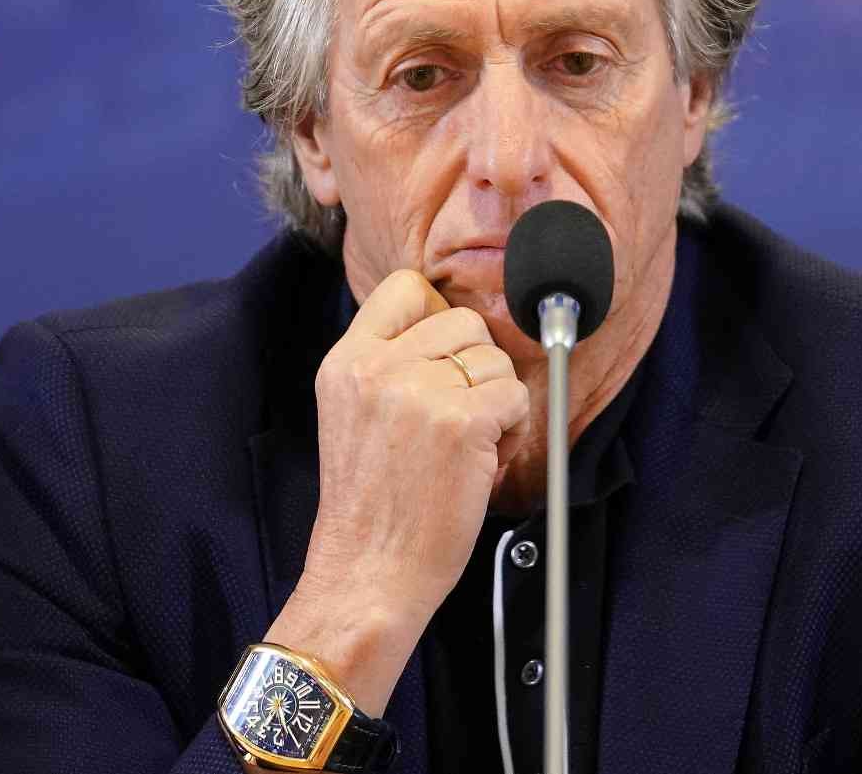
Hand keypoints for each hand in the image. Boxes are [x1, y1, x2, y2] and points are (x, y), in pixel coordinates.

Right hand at [303, 268, 530, 618]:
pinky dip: (514, 427)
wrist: (368, 573)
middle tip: (460, 414)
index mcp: (345, 362)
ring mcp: (419, 393)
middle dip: (476, 364)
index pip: (406, 288)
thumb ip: (386, 365)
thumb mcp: (351, 414)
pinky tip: (484, 458)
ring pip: (494, 358)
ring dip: (497, 397)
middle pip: (463, 320)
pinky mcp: (461, 423)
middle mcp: (377, 368)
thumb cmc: (371, 506)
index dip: (437, 318)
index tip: (443, 359)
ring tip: (469, 443)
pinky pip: (515, 396)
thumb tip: (447, 329)